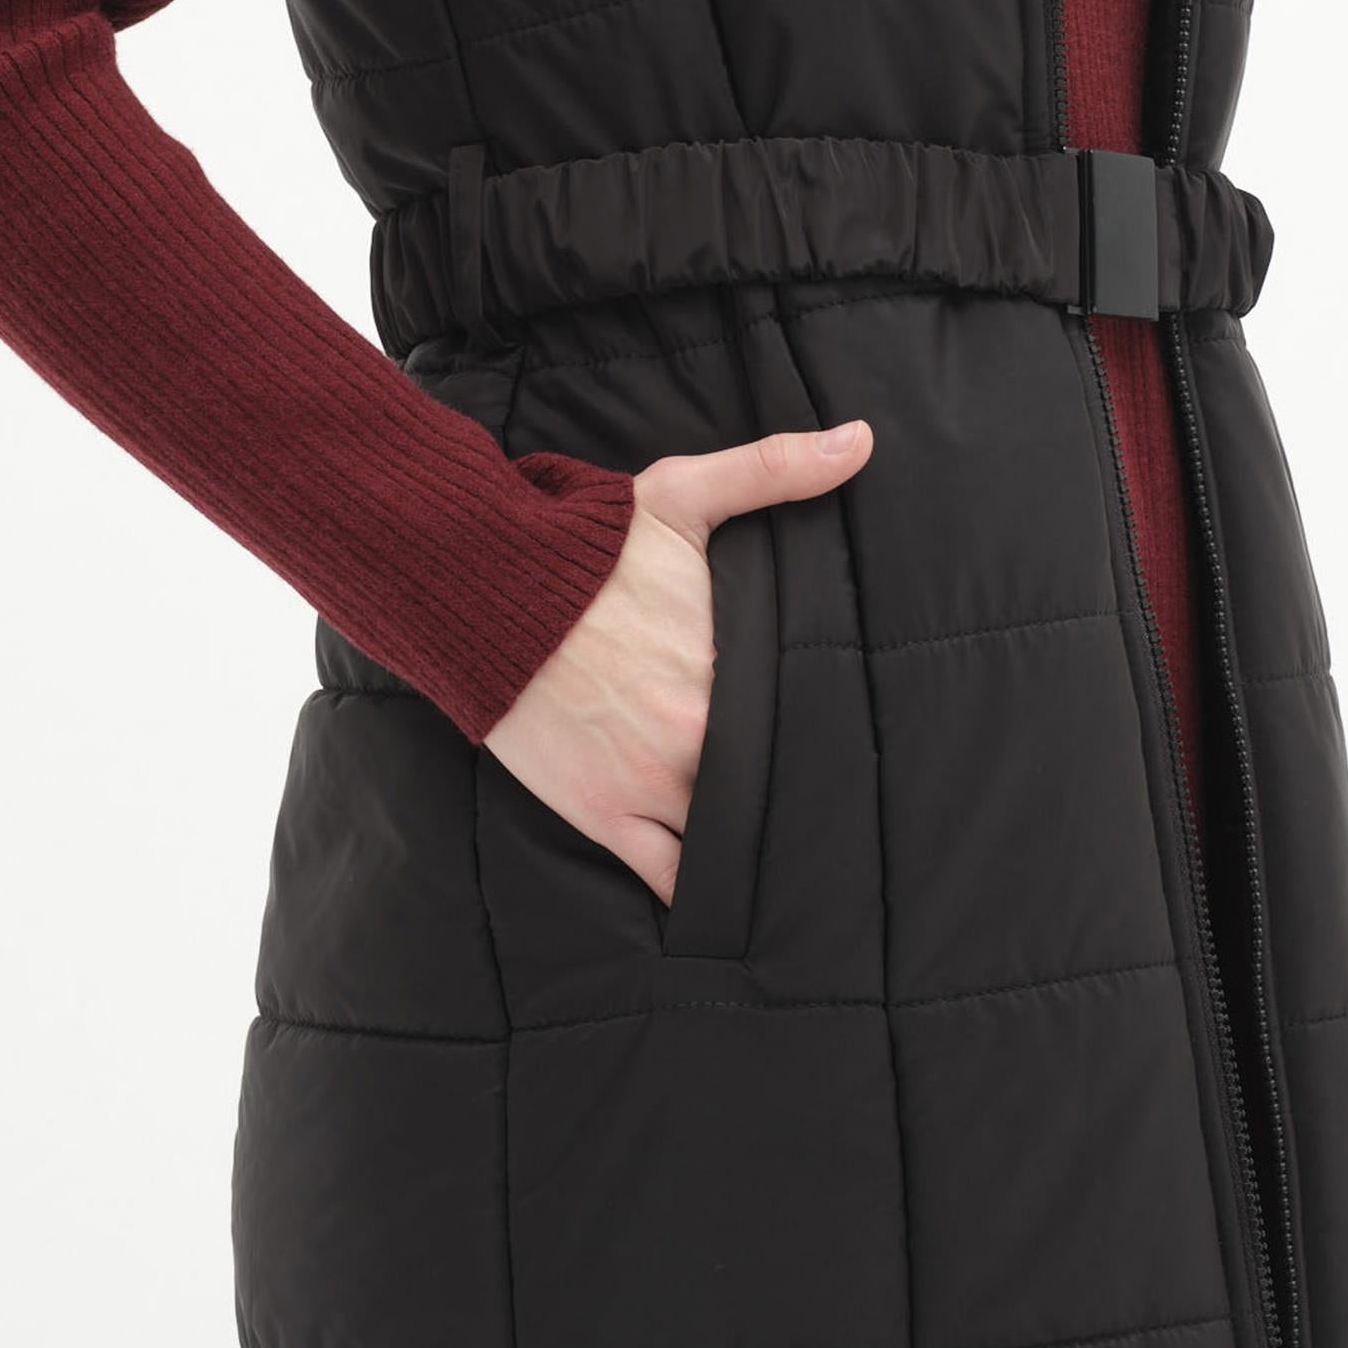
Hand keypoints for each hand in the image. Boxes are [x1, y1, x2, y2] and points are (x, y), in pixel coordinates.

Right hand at [483, 418, 873, 900]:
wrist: (482, 589)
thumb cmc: (586, 546)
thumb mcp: (681, 496)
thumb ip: (774, 470)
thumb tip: (860, 440)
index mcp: (731, 670)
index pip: (811, 722)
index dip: (838, 740)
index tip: (865, 753)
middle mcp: (701, 740)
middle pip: (778, 789)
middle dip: (807, 801)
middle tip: (849, 821)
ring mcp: (652, 787)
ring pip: (734, 843)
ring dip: (763, 852)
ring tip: (808, 874)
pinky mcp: (604, 816)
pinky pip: (671, 879)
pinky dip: (703, 895)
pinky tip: (735, 907)